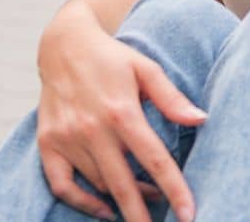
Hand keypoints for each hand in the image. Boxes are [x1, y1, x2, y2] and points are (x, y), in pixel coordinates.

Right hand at [35, 12, 207, 221]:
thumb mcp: (146, 69)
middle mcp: (92, 128)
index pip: (154, 159)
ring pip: (99, 184)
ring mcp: (67, 137)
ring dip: (122, 201)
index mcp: (121, 110)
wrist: (63, 44)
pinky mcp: (48, 142)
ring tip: (143, 203)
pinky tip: (103, 209)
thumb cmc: (111, 57)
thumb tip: (201, 120)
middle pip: (123, 184)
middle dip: (143, 215)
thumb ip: (172, 98)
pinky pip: (62, 184)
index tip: (189, 214)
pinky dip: (82, 202)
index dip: (174, 190)